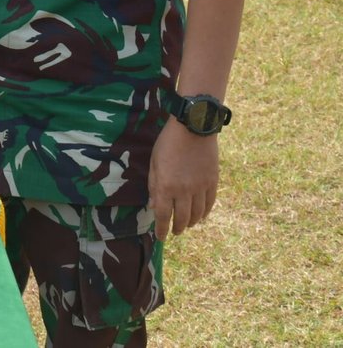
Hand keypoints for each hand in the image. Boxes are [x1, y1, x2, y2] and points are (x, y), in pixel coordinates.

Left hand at [149, 118, 219, 237]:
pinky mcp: (213, 182)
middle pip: (182, 218)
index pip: (164, 216)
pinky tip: (201, 216)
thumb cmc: (167, 143)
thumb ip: (154, 186)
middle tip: (175, 231)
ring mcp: (200, 188)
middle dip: (177, 228)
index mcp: (166, 186)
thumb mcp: (154, 163)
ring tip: (187, 225)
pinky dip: (205, 213)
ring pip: (197, 214)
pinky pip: (210, 204)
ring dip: (192, 223)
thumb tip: (154, 207)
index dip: (162, 229)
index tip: (161, 237)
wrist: (193, 129)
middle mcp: (184, 191)